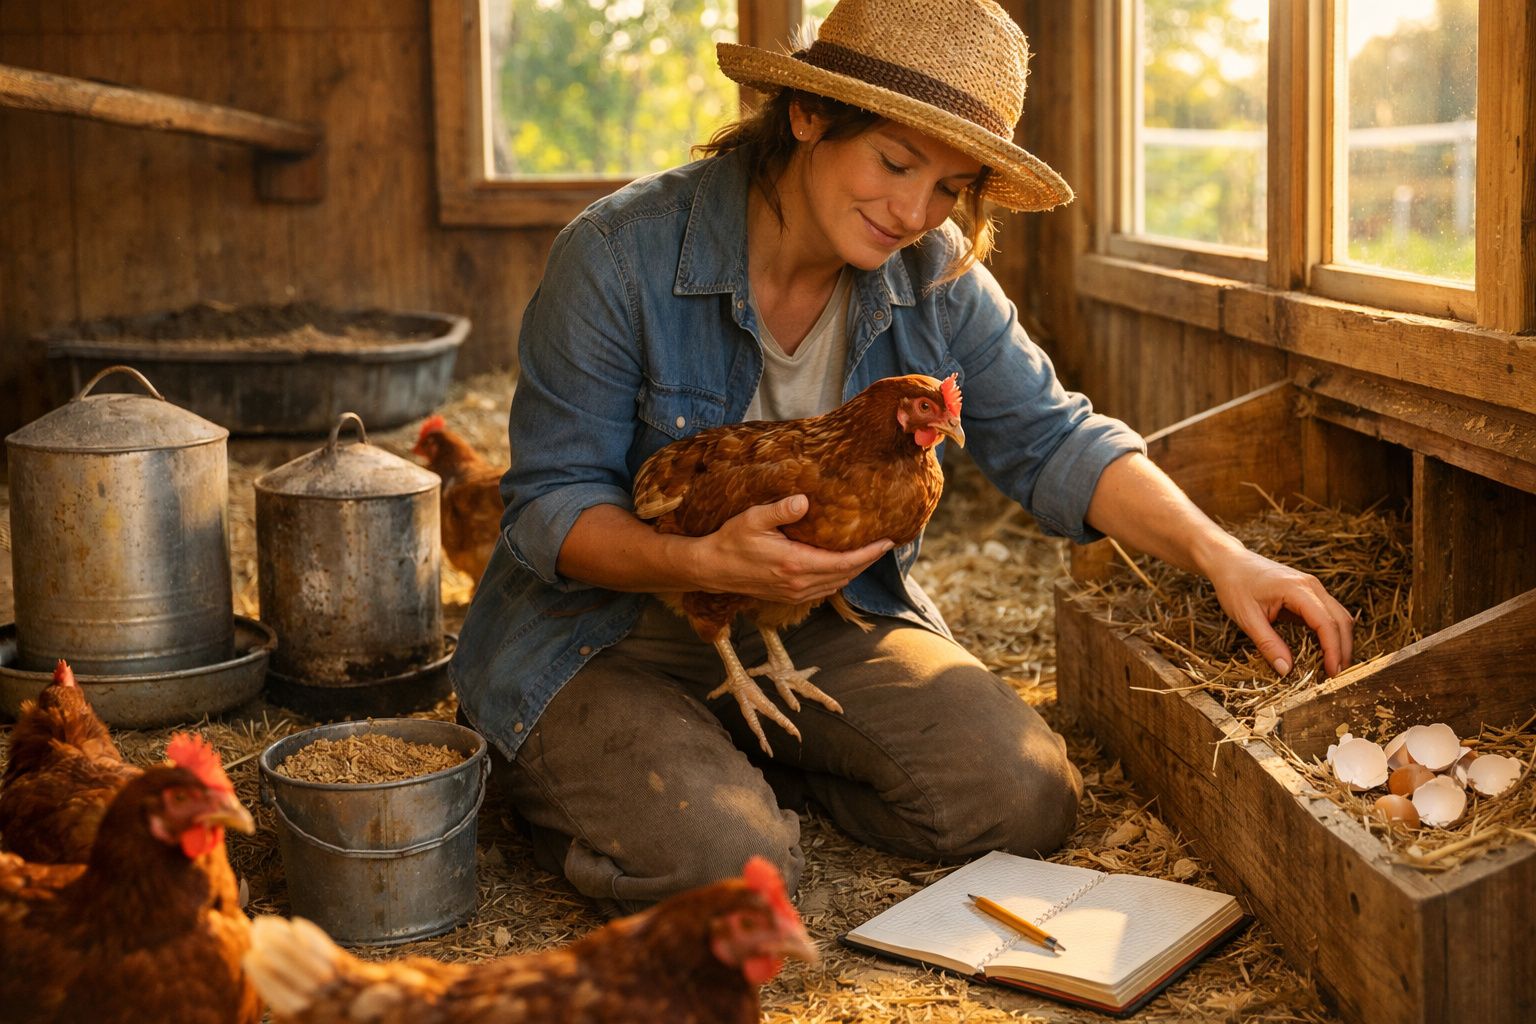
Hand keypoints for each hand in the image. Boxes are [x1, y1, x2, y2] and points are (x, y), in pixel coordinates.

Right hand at [696, 494, 893, 602]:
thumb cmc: (731, 540)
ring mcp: (793, 593)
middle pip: (845, 575)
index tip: (887, 542)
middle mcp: (798, 583)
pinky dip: (838, 578)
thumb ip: (781, 509)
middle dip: (868, 560)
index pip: (844, 562)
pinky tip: (842, 566)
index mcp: (795, 564)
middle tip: (885, 545)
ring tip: (869, 553)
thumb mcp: (753, 518)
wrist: (711, 568)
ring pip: (836, 585)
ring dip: (854, 571)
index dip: (869, 553)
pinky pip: (823, 590)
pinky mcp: (788, 596)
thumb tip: (805, 500)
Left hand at [1204, 546, 1354, 677]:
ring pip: (1339, 616)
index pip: (1326, 623)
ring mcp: (1312, 587)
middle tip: (1336, 677)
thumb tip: (1286, 670)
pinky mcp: (1309, 592)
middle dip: (1343, 650)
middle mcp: (1311, 585)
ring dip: (1340, 642)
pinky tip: (1323, 652)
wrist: (1229, 562)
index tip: (1331, 674)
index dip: (1333, 651)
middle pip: (1340, 620)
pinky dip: (1330, 633)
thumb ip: (1268, 644)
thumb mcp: (1246, 618)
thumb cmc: (1235, 586)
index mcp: (1297, 589)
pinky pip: (1328, 614)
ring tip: (1332, 667)